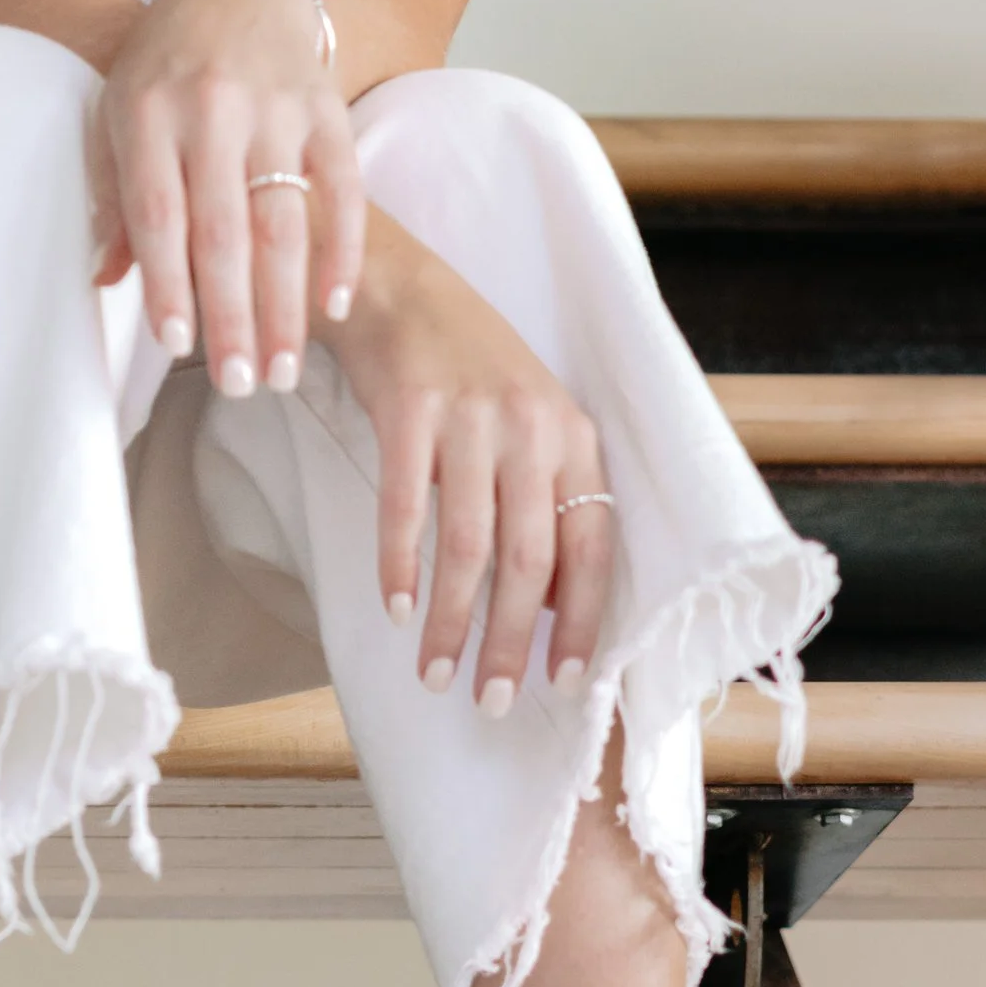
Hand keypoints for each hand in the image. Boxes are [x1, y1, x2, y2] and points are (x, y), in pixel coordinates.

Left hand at [89, 0, 364, 393]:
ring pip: (284, 222)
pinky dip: (341, 251)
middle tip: (237, 385)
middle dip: (233, 315)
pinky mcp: (328, 110)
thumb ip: (114, 195)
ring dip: (286, 305)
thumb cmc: (166, 68)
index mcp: (148, 111)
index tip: (176, 346)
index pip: (158, 212)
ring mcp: (277, 108)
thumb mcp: (119, 114)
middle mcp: (212, 109)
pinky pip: (344, 189)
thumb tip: (105, 280)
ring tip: (282, 371)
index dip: (168, 282)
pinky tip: (333, 305)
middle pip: (224, 230)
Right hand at [328, 229, 615, 703]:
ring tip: (434, 671)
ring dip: (450, 620)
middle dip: (511, 641)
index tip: (563, 682)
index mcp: (573, 436)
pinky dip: (400, 564)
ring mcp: (470, 416)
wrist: (399, 286)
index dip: (579, 621)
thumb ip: (546, 499)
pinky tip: (395, 607)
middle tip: (492, 700)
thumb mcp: (528, 422)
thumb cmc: (467, 363)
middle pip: (530, 558)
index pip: (590, 546)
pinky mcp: (411, 407)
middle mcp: (531, 426)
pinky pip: (405, 505)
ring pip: (469, 544)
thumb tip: (553, 602)